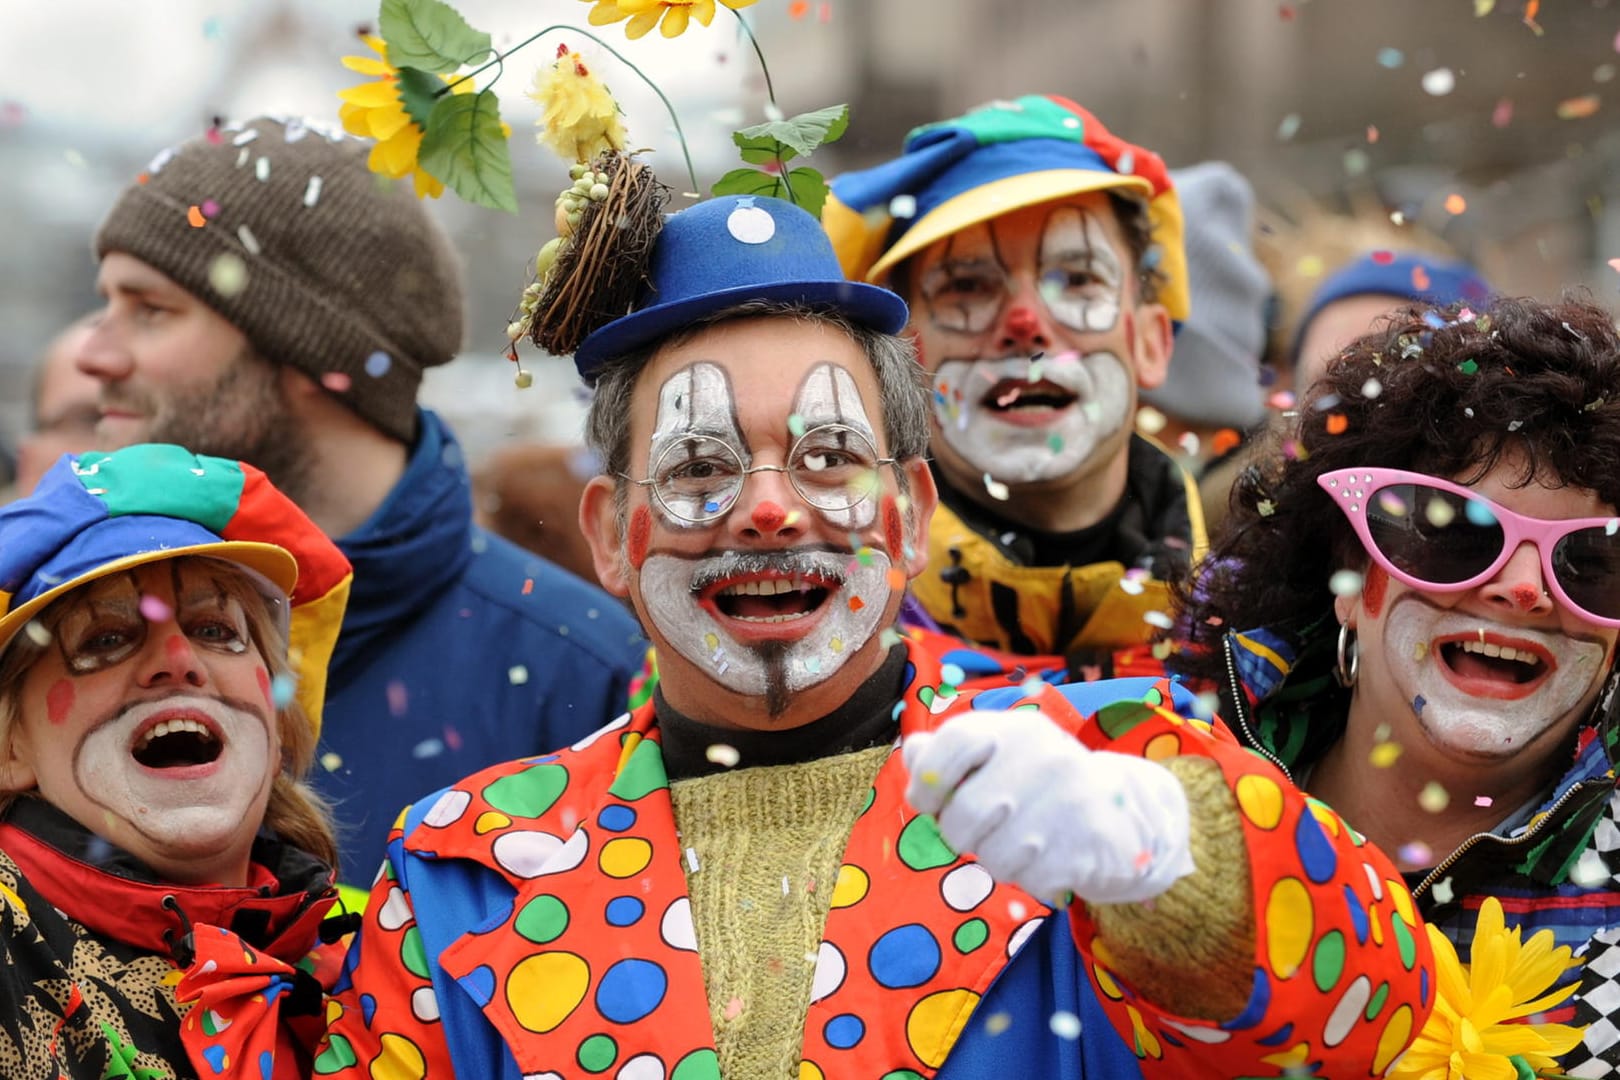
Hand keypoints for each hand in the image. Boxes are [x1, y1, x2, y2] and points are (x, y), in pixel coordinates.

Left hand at [903, 709, 1193, 904]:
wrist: (1126, 814)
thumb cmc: (1043, 784)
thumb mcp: (1001, 755)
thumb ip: (949, 753)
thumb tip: (914, 753)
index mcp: (1016, 730)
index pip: (950, 744)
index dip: (927, 782)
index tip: (930, 801)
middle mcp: (1043, 758)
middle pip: (960, 818)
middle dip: (962, 835)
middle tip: (986, 828)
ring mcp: (1066, 803)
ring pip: (991, 857)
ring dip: (998, 860)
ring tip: (1024, 841)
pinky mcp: (1083, 848)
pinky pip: (1026, 880)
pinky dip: (1031, 878)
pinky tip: (1050, 857)